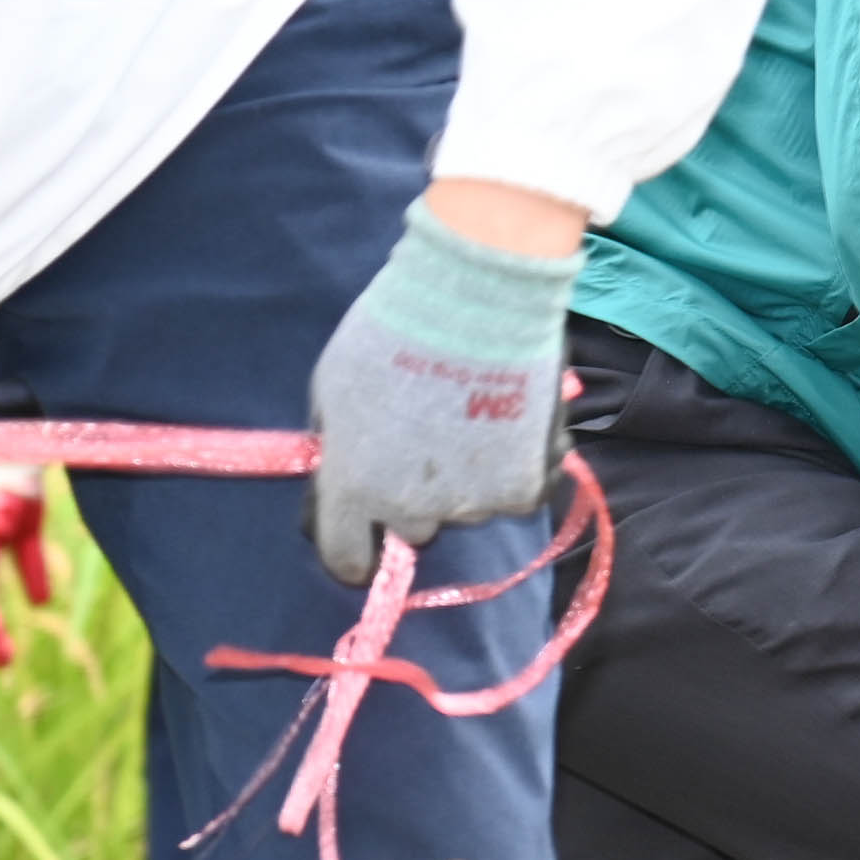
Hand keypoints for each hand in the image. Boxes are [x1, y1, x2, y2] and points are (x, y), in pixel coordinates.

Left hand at [305, 197, 584, 582]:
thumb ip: (339, 439)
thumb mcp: (332, 388)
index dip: (352, 549)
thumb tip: (345, 458)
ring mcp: (473, 502)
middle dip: (413, 498)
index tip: (363, 537)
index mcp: (352, 491)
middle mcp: (411, 510)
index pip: (345, 556)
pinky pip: (518, 494)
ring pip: (468, 508)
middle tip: (425, 446)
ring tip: (476, 422)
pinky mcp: (526, 484)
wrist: (475, 303)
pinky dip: (518, 470)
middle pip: (412, 527)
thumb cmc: (390, 333)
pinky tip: (514, 430)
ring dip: (468, 480)